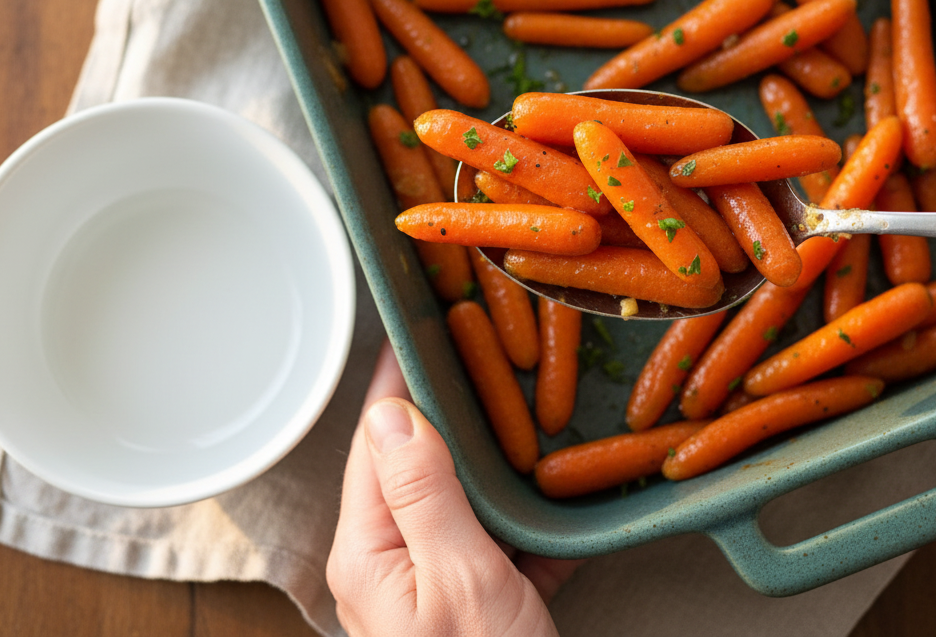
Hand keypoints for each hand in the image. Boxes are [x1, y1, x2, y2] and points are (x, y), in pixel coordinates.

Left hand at [327, 341, 581, 636]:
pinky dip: (534, 517)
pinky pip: (505, 544)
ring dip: (501, 463)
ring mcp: (435, 586)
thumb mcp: (460, 578)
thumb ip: (425, 493)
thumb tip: (391, 411)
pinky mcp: (480, 608)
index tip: (419, 327)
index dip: (399, 382)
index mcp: (369, 553)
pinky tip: (565, 490)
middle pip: (422, 467)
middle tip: (487, 356)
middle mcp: (392, 566)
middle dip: (458, 415)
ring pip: (467, 502)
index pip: (375, 443)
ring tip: (531, 407)